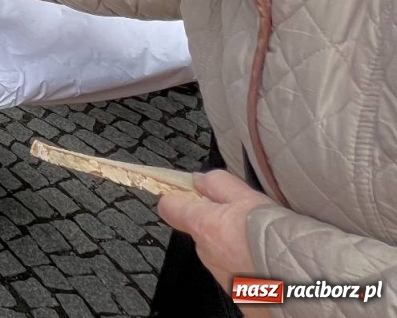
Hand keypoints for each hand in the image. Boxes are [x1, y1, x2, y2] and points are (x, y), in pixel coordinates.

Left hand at [158, 170, 269, 286]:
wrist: (304, 280)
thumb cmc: (276, 237)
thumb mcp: (247, 197)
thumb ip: (218, 183)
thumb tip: (199, 180)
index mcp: (203, 226)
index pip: (169, 207)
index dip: (177, 197)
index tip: (185, 193)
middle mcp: (206, 253)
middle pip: (200, 231)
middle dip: (216, 224)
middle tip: (243, 220)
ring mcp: (221, 277)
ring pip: (219, 253)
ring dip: (234, 247)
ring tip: (262, 244)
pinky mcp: (239, 295)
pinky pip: (238, 275)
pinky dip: (249, 268)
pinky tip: (268, 263)